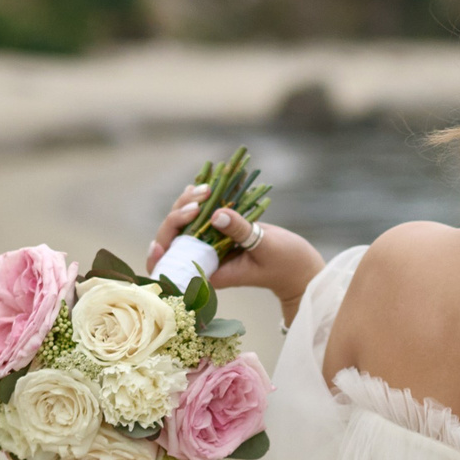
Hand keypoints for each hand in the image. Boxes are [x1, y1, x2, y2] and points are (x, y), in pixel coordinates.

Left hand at [146, 183, 323, 322]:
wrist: (300, 266)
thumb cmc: (285, 264)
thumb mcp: (264, 247)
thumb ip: (240, 232)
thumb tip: (216, 214)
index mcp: (209, 272)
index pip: (172, 267)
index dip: (159, 255)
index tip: (160, 241)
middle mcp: (204, 259)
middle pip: (174, 238)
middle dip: (178, 215)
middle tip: (200, 196)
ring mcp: (211, 245)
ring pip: (186, 224)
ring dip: (189, 203)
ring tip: (205, 186)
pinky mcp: (221, 232)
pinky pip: (203, 216)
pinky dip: (200, 201)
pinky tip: (200, 186)